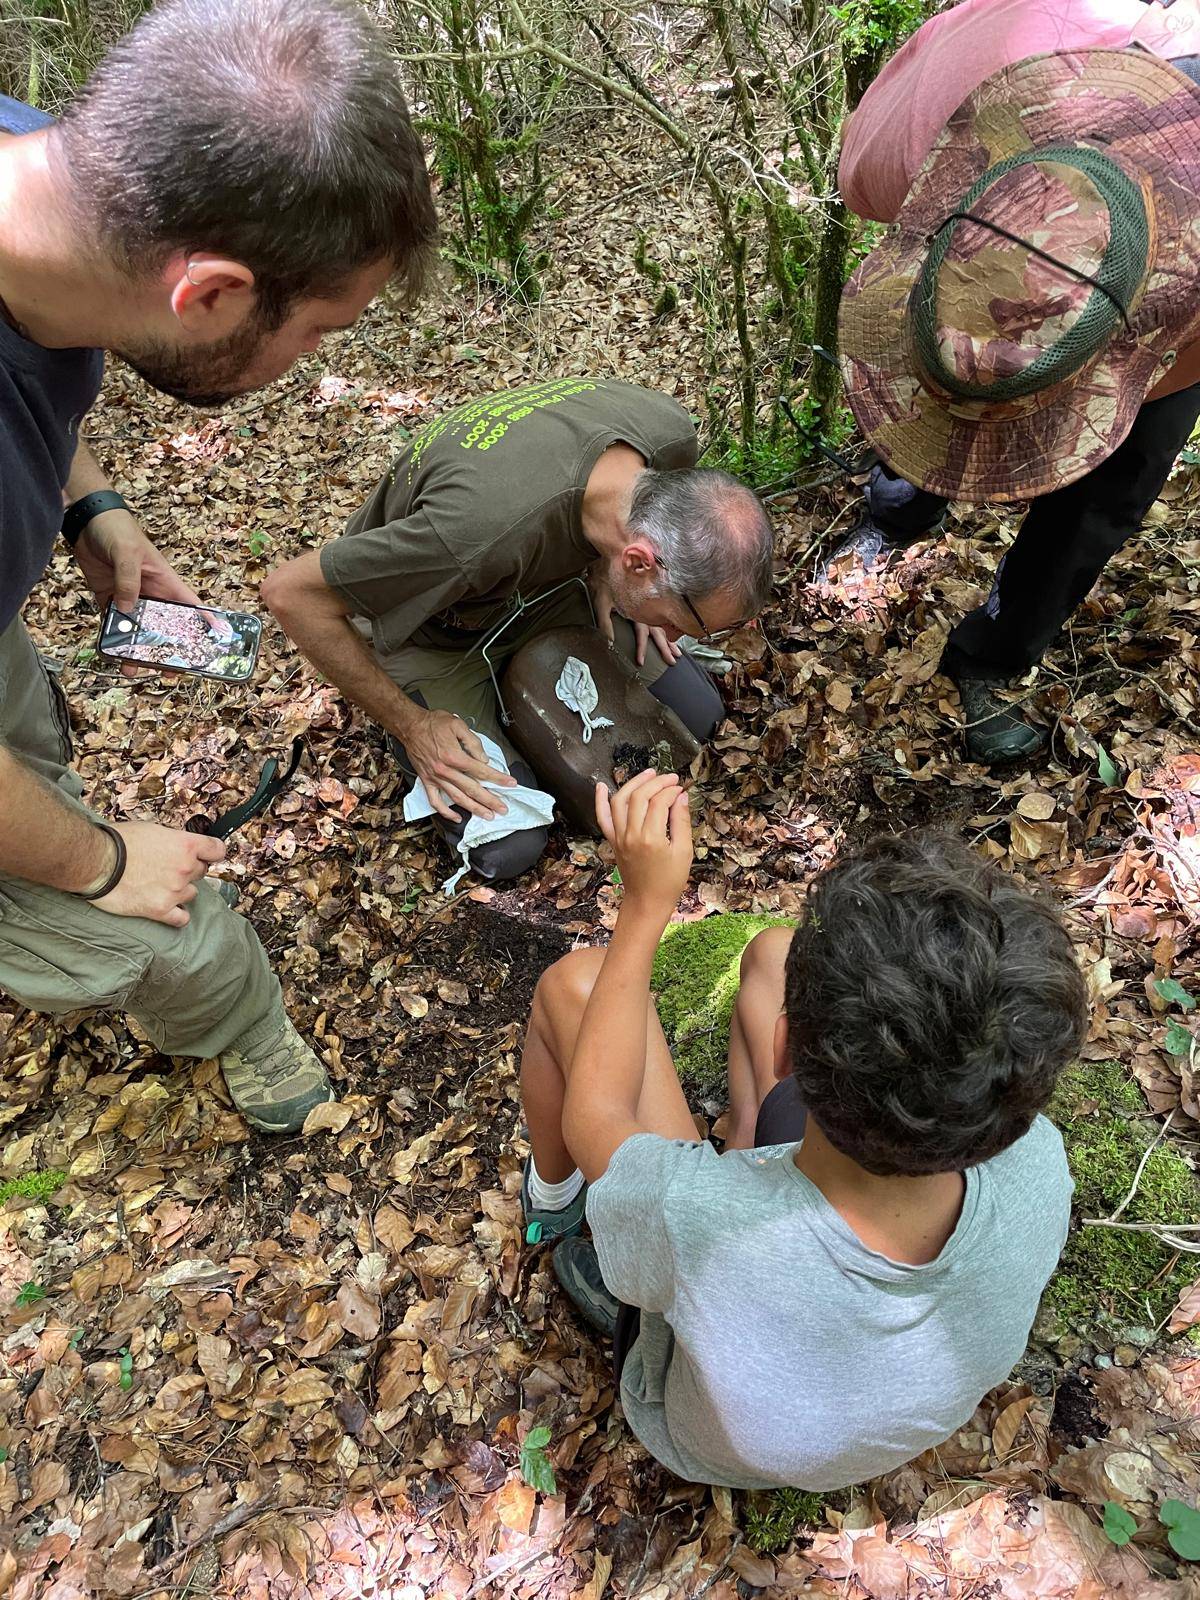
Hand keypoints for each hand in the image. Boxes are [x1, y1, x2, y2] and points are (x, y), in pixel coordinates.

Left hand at [75, 510, 203, 677]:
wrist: (86, 520)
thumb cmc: (116, 529)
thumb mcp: (127, 552)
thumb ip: (128, 580)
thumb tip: (128, 610)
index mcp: (166, 582)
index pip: (191, 606)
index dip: (204, 625)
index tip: (213, 646)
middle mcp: (151, 593)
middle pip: (164, 626)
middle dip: (167, 648)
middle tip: (169, 671)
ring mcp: (130, 597)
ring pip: (138, 629)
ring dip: (135, 649)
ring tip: (132, 670)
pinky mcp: (109, 598)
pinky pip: (113, 622)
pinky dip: (112, 638)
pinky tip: (110, 654)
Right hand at [94, 821, 226, 927]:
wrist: (96, 861)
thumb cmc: (118, 842)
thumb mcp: (152, 830)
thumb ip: (172, 841)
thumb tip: (177, 846)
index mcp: (185, 845)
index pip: (217, 850)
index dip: (210, 852)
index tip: (205, 855)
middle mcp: (185, 868)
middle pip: (201, 872)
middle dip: (188, 870)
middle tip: (167, 869)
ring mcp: (175, 890)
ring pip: (192, 894)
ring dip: (180, 891)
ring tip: (160, 886)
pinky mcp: (161, 910)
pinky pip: (181, 918)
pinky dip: (177, 915)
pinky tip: (169, 909)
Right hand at [400, 707, 515, 821]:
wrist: (410, 726)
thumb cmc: (433, 723)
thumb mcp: (458, 725)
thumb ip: (473, 743)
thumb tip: (484, 760)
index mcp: (454, 756)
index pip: (482, 771)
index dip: (498, 779)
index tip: (510, 784)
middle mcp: (445, 770)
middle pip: (472, 789)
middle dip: (490, 800)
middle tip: (503, 809)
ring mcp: (435, 778)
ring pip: (458, 798)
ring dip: (474, 809)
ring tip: (487, 815)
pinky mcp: (427, 781)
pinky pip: (435, 801)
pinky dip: (446, 812)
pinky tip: (456, 817)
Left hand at [588, 570, 680, 665]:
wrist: (617, 555)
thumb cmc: (606, 578)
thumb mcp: (601, 602)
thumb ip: (605, 623)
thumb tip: (609, 642)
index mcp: (637, 611)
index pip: (642, 635)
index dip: (641, 650)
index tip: (642, 663)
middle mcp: (648, 609)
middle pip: (660, 633)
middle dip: (666, 649)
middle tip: (673, 662)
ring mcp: (653, 603)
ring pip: (665, 626)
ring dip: (671, 640)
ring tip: (677, 652)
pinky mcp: (654, 598)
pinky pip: (664, 617)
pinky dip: (670, 628)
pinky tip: (674, 633)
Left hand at [596, 769, 691, 915]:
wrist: (647, 901)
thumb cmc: (669, 881)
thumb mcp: (684, 852)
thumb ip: (682, 822)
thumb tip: (681, 796)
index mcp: (652, 838)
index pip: (660, 802)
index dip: (671, 791)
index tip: (681, 788)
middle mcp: (631, 835)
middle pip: (640, 796)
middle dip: (656, 782)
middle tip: (670, 778)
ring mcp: (619, 837)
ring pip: (620, 800)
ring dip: (633, 783)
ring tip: (648, 774)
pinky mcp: (613, 841)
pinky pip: (602, 817)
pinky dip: (599, 801)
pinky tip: (601, 786)